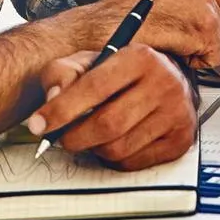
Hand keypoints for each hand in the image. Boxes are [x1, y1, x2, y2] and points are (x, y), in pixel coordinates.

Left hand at [25, 45, 196, 170]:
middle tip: (61, 138)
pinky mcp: (180, 140)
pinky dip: (115, 159)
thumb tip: (53, 96)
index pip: (94, 87)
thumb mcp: (88, 62)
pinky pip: (133, 163)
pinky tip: (115, 142)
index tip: (38, 125)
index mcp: (141, 57)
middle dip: (74, 137)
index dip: (61, 110)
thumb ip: (63, 73)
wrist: (165, 81)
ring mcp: (177, 113)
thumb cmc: (121, 74)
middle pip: (107, 125)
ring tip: (92, 136)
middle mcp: (165, 83)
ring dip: (95, 149)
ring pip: (119, 148)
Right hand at [98, 0, 219, 69]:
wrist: (102, 27)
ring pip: (216, 40)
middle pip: (216, 22)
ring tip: (167, 47)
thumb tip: (183, 22)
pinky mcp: (205, 28)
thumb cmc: (116, 18)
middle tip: (171, 43)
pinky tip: (172, 53)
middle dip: (198, 38)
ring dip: (195, 51)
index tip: (178, 33)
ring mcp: (203, 5)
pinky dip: (195, 63)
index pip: (208, 4)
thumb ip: (173, 4)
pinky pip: (213, 57)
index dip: (193, 25)